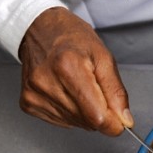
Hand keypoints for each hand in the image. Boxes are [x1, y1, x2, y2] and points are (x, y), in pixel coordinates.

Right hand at [17, 7, 132, 134]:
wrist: (40, 29)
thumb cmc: (72, 38)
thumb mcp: (104, 57)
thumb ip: (117, 92)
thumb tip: (124, 120)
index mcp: (68, 67)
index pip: (97, 116)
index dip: (113, 123)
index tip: (119, 120)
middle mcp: (47, 82)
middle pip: (87, 122)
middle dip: (100, 114)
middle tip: (97, 92)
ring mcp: (35, 93)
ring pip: (75, 123)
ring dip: (85, 113)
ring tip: (79, 88)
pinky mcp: (28, 102)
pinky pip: (61, 121)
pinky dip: (70, 112)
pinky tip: (66, 92)